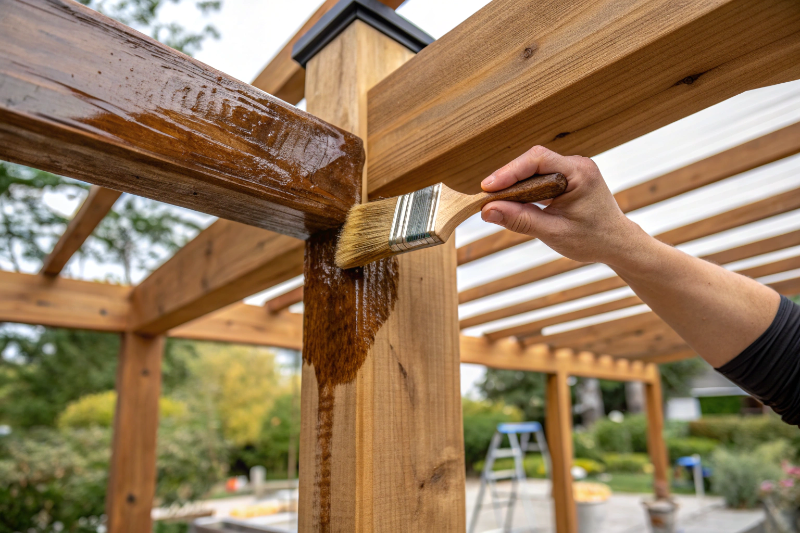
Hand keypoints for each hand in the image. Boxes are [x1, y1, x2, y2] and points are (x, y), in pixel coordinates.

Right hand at [480, 145, 645, 265]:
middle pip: (532, 162)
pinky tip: (512, 202)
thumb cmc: (593, 240)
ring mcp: (572, 170)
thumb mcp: (553, 232)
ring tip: (496, 202)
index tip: (488, 188)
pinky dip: (524, 189)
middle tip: (486, 198)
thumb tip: (487, 211)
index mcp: (579, 173)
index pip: (537, 160)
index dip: (509, 171)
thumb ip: (520, 220)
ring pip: (533, 169)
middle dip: (508, 179)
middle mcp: (576, 165)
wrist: (617, 244)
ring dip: (514, 184)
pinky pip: (538, 177)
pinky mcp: (566, 178)